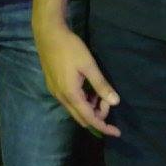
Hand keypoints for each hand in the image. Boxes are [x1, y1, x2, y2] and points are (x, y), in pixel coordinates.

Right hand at [34, 22, 120, 136]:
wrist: (48, 33)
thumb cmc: (69, 47)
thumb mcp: (89, 65)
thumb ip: (101, 85)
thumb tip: (115, 102)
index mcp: (70, 94)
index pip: (89, 118)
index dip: (104, 126)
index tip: (117, 132)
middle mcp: (61, 97)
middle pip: (81, 117)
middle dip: (97, 115)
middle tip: (108, 101)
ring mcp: (55, 91)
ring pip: (75, 109)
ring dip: (89, 107)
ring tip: (99, 92)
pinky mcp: (53, 85)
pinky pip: (69, 101)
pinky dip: (81, 101)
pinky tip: (88, 88)